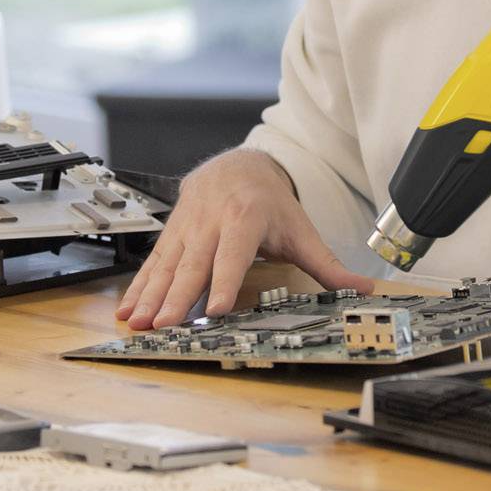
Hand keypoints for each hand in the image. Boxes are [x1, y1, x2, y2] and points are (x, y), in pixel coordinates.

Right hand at [115, 149, 374, 329]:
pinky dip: (139, 287)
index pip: (233, 254)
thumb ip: (328, 264)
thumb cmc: (270, 201)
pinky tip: (127, 309)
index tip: (213, 310)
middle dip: (176, 296)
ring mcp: (187, 225)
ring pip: (168, 264)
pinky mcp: (172, 232)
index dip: (223, 282)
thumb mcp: (301, 229)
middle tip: (163, 326)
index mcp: (246, 217)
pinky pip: (154, 262)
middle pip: (193, 263)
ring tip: (138, 322)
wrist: (238, 164)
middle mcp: (211, 220)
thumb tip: (363, 287)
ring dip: (150, 295)